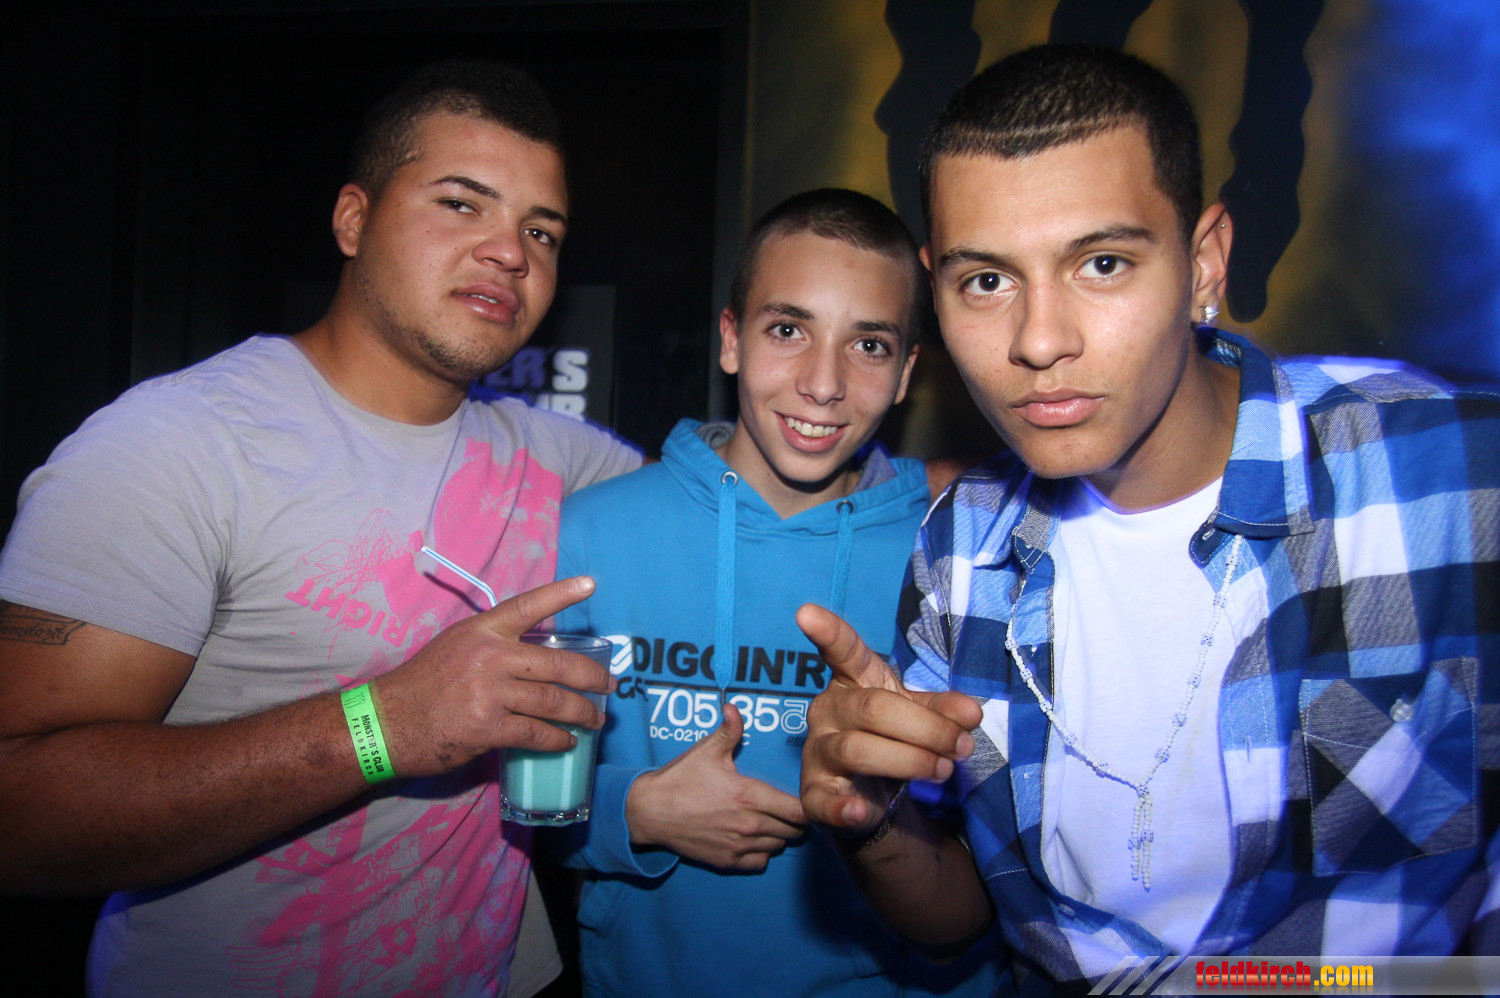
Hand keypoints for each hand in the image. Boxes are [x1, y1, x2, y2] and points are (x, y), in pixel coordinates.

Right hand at [373, 576, 612, 776]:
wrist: (386, 722)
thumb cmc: (422, 685)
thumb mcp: (455, 647)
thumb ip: (493, 646)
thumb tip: (535, 657)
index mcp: (482, 631)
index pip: (527, 606)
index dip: (561, 594)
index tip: (591, 584)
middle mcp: (489, 656)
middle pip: (557, 664)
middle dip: (591, 677)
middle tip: (609, 685)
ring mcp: (490, 692)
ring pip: (552, 701)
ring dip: (581, 712)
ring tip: (595, 718)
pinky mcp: (487, 727)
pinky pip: (535, 733)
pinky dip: (557, 739)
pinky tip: (567, 742)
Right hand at [626, 703, 807, 870]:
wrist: (649, 812)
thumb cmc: (680, 779)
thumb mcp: (706, 750)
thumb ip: (728, 730)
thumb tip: (734, 706)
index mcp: (749, 796)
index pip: (797, 811)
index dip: (806, 806)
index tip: (803, 798)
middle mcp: (749, 825)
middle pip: (793, 831)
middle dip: (795, 820)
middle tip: (789, 808)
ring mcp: (738, 846)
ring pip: (779, 846)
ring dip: (780, 835)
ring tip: (772, 821)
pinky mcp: (727, 861)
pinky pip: (760, 862)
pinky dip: (763, 852)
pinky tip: (755, 838)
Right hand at [797, 603, 979, 837]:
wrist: (869, 796)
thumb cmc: (892, 739)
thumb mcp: (920, 716)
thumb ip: (945, 710)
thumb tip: (972, 712)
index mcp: (852, 681)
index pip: (842, 651)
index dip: (827, 632)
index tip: (806, 612)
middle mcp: (827, 710)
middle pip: (874, 708)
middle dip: (927, 729)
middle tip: (962, 747)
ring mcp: (816, 751)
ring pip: (857, 749)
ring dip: (910, 761)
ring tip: (943, 771)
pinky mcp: (813, 793)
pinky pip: (824, 800)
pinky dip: (842, 807)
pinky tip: (859, 810)